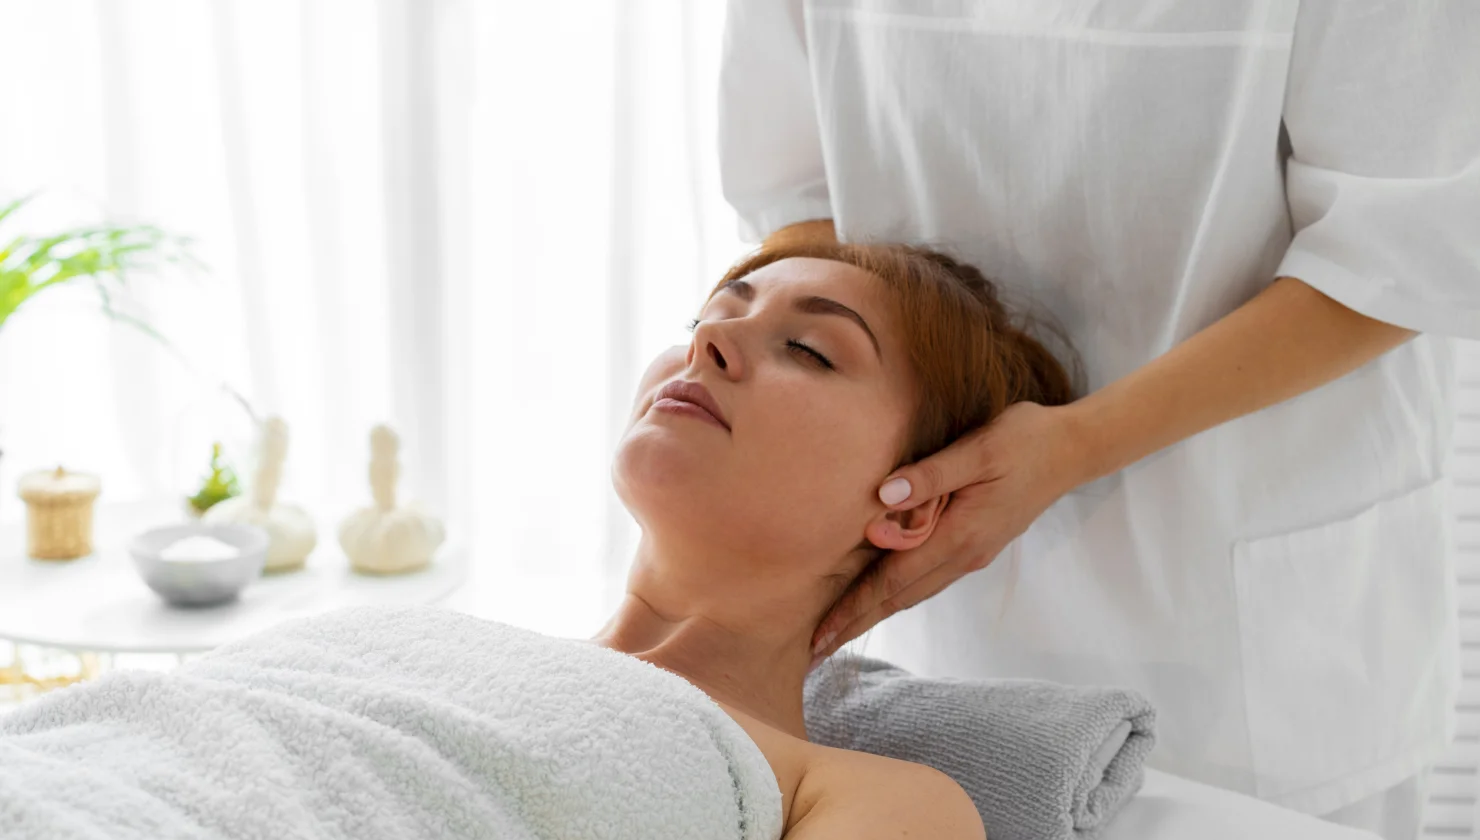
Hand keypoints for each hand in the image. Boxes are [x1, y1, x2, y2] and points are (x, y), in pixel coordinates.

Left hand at [810, 401, 1089, 663]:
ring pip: (914, 592)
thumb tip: (883, 497)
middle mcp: (965, 555)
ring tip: (839, 629)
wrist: (1071, 450)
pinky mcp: (976, 544)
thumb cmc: (1024, 441)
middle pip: (899, 598)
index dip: (854, 609)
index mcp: (960, 536)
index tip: (820, 636)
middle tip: (814, 651)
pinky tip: (879, 594)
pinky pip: (927, 577)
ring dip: (875, 612)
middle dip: (856, 623)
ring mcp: (972, 554)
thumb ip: (930, 475)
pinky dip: (897, 592)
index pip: (893, 582)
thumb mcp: (978, 449)